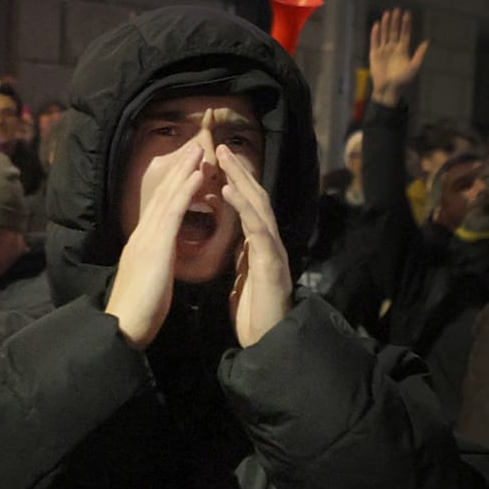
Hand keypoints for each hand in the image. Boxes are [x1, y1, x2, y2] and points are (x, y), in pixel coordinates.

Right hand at [104, 142, 204, 348]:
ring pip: (168, 197)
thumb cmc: (137, 312)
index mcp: (142, 244)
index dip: (173, 187)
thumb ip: (154, 265)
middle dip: (178, 170)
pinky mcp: (156, 246)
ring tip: (197, 151)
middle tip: (193, 147)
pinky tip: (198, 176)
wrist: (123, 325)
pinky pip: (174, 212)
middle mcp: (142, 235)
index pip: (159, 208)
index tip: (186, 168)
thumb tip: (160, 259)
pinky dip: (186, 191)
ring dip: (184, 171)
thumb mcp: (149, 281)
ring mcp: (147, 238)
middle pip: (162, 196)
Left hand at [217, 145, 291, 346]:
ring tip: (225, 158)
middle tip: (220, 147)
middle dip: (239, 172)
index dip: (234, 183)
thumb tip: (236, 237)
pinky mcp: (272, 265)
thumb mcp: (243, 276)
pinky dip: (244, 208)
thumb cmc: (255, 313)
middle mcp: (269, 243)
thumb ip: (243, 254)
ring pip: (261, 207)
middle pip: (256, 199)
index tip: (215, 162)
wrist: (268, 342)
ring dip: (242, 181)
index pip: (247, 206)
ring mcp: (273, 252)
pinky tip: (230, 192)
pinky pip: (258, 231)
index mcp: (258, 245)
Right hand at [368, 8, 428, 105]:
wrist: (389, 89)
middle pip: (394, 31)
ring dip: (386, 24)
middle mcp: (393, 48)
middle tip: (397, 9)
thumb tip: (426, 42)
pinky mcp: (374, 55)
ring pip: (385, 34)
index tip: (407, 13)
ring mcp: (383, 50)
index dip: (406, 24)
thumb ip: (419, 54)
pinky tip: (377, 25)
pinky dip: (375, 34)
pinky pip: (374, 42)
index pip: (404, 33)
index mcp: (403, 50)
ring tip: (388, 13)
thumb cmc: (403, 80)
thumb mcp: (414, 67)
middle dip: (396, 20)